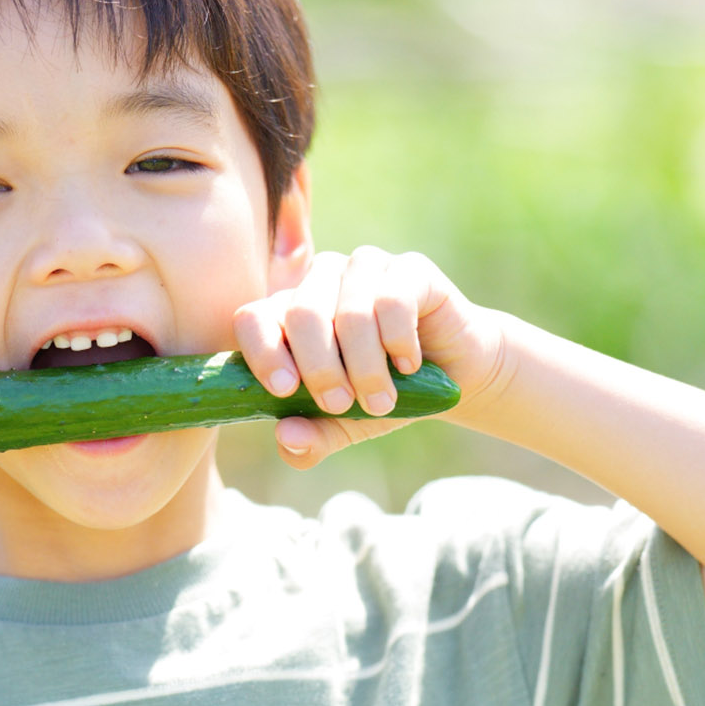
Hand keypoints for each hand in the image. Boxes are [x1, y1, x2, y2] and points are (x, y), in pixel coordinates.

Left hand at [233, 247, 506, 467]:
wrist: (451, 378)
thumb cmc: (381, 396)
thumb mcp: (342, 426)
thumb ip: (310, 438)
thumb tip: (286, 437)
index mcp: (288, 313)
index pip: (253, 318)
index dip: (263, 353)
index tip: (286, 391)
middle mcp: (319, 281)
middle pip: (301, 314)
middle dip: (321, 370)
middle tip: (343, 405)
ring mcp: (363, 268)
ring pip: (350, 313)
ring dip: (366, 368)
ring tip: (381, 401)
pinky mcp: (408, 268)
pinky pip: (393, 302)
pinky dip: (399, 344)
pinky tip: (408, 365)